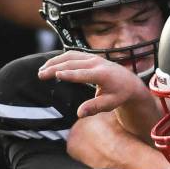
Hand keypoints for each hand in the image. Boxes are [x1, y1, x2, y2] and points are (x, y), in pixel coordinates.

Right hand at [38, 51, 152, 118]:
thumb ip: (95, 107)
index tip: (56, 75)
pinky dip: (60, 58)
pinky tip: (50, 64)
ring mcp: (92, 57)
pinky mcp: (89, 56)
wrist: (128, 82)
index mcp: (102, 74)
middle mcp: (96, 63)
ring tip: (41, 70)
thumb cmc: (119, 95)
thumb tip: (80, 114)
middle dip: (55, 67)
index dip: (69, 74)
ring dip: (54, 61)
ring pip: (70, 56)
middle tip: (41, 75)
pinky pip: (72, 55)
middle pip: (72, 63)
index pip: (83, 74)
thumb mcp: (110, 104)